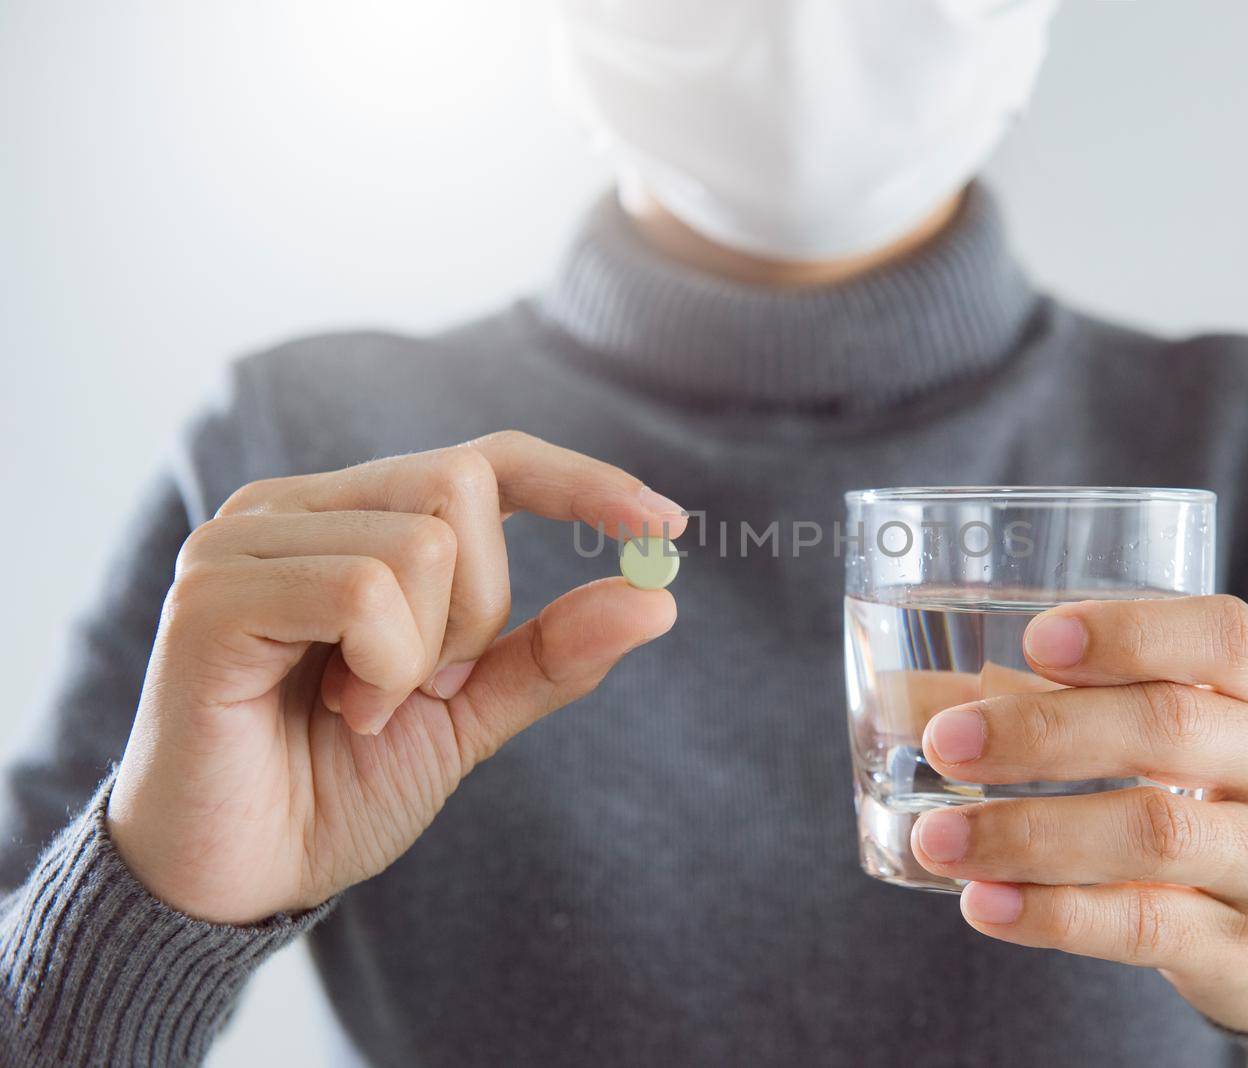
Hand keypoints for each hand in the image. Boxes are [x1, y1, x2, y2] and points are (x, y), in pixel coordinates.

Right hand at [108, 432, 685, 924]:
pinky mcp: (212, 592)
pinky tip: (332, 712)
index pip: (486, 459)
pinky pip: (362, 589)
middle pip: (464, 484)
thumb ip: (553, 652)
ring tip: (356, 709)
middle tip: (415, 686)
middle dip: (478, 607)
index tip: (667, 524)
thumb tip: (659, 597)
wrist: (237, 881)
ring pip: (423, 542)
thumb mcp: (471, 713)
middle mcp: (295, 506)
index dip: (581, 481)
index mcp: (354, 518)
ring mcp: (245, 539)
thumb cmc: (338, 787)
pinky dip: (379, 667)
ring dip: (422, 655)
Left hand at [910, 595, 1247, 1032]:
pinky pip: (1146, 925)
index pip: (1222, 637)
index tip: (1034, 641)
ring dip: (1030, 833)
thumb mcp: (1183, 728)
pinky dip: (1054, 914)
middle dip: (1044, 732)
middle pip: (1171, 730)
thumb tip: (903, 699)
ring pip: (1155, 835)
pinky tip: (984, 903)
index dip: (1128, 633)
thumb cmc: (1220, 793)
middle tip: (945, 741)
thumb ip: (1064, 702)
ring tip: (938, 837)